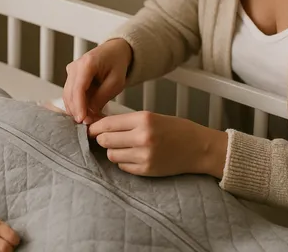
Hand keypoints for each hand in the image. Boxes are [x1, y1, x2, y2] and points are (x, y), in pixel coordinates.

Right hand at [63, 38, 132, 123]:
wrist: (115, 50)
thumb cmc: (117, 64)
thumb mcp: (116, 82)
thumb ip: (102, 97)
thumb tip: (89, 113)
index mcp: (87, 63)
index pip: (78, 89)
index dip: (79, 106)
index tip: (82, 120)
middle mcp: (75, 66)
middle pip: (69, 93)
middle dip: (76, 111)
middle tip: (87, 124)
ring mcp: (71, 70)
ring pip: (67, 95)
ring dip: (75, 109)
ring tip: (87, 120)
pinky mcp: (71, 76)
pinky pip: (70, 93)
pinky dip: (75, 104)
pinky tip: (84, 113)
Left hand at [87, 111, 227, 177]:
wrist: (198, 147)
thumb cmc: (174, 129)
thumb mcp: (150, 117)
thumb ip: (126, 121)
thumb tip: (97, 124)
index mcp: (143, 119)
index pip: (107, 124)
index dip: (94, 127)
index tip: (89, 128)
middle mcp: (142, 137)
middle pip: (105, 140)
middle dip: (102, 139)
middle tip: (107, 138)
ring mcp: (144, 156)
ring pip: (112, 155)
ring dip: (113, 151)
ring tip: (125, 147)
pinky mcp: (146, 170)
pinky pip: (122, 167)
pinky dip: (124, 162)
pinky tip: (134, 156)